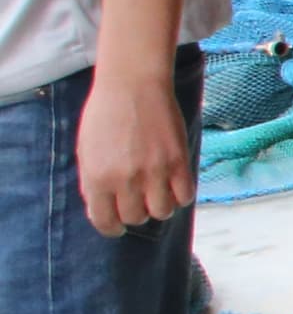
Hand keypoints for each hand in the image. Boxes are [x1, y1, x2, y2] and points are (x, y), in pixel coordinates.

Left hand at [78, 65, 192, 235]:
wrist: (132, 85)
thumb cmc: (105, 115)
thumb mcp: (87, 151)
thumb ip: (93, 181)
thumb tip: (103, 207)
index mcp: (97, 178)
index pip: (104, 221)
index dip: (111, 227)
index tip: (117, 225)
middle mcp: (125, 179)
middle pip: (136, 217)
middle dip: (136, 213)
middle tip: (138, 201)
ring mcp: (154, 172)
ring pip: (162, 211)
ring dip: (159, 206)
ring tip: (157, 193)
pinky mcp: (178, 162)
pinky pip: (184, 196)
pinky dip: (180, 195)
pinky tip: (173, 184)